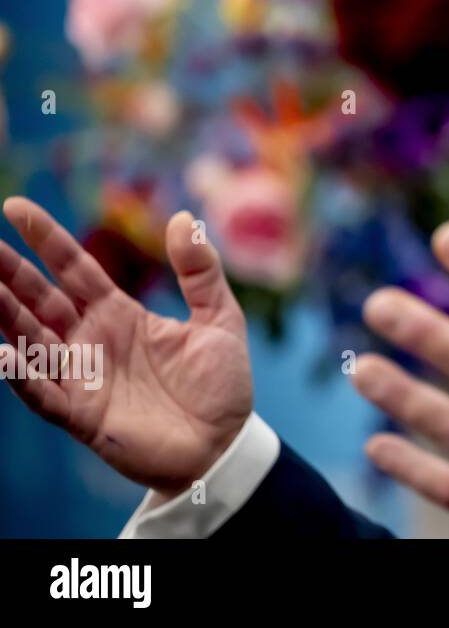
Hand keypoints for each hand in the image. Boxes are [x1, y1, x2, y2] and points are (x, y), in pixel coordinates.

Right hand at [0, 197, 251, 494]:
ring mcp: (83, 377)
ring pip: (29, 339)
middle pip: (39, 300)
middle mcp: (92, 341)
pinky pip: (41, 393)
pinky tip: (2, 353)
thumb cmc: (220, 383)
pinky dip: (20, 374)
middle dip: (9, 273)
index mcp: (120, 313)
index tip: (15, 207)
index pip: (74, 268)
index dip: (46, 239)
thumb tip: (181, 217)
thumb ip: (200, 270)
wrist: (225, 443)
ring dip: (3, 315)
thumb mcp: (219, 316)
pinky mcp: (82, 416)